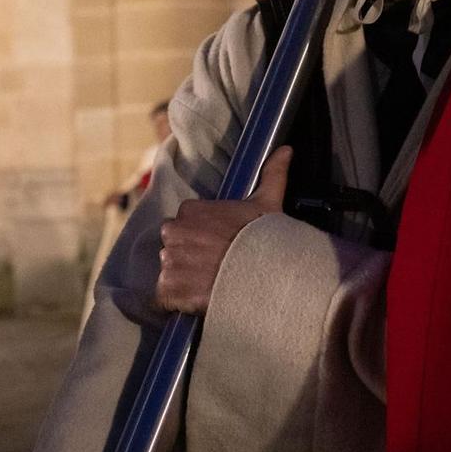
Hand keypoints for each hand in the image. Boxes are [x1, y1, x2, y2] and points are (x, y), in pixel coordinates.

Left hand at [153, 148, 290, 316]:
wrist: (261, 276)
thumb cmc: (264, 239)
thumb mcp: (269, 202)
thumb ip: (272, 174)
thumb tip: (286, 150)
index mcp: (190, 210)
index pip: (185, 224)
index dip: (199, 239)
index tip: (217, 247)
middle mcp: (174, 231)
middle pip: (173, 247)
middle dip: (187, 257)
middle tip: (213, 268)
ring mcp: (169, 260)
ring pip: (169, 271)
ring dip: (183, 280)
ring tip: (209, 285)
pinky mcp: (167, 288)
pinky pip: (165, 297)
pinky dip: (177, 301)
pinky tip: (198, 300)